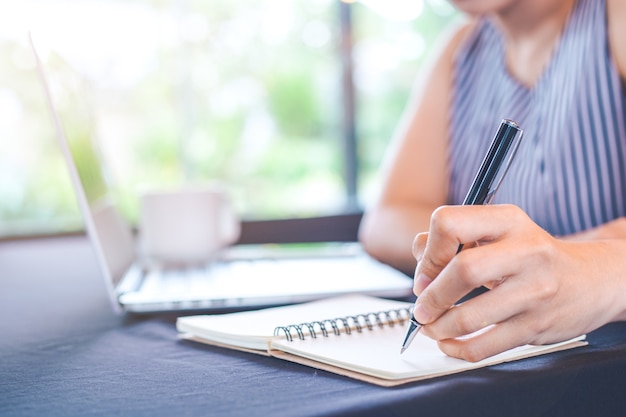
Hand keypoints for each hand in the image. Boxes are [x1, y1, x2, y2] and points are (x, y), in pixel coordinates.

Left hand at [411, 204, 625, 361]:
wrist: (591, 280)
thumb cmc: (532, 255)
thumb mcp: (499, 232)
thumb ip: (455, 238)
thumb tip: (419, 258)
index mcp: (508, 220)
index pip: (449, 223)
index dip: (429, 251)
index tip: (425, 272)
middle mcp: (526, 251)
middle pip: (462, 270)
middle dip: (431, 295)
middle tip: (422, 307)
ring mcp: (534, 291)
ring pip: (469, 316)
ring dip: (438, 326)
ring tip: (431, 326)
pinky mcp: (536, 326)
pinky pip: (484, 346)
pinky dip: (457, 348)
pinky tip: (449, 343)